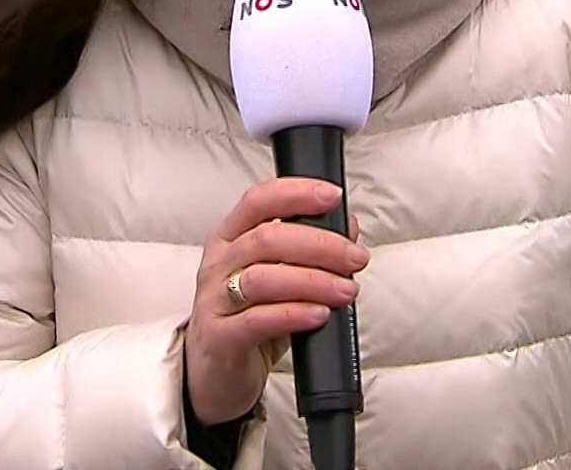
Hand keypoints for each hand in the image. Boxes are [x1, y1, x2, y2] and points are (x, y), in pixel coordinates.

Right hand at [186, 179, 366, 425]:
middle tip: (355, 258)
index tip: (333, 196)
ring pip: (263, 278)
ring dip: (313, 280)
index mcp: (231, 239)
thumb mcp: (280, 279)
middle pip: (267, 239)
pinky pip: (257, 320)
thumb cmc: (250, 320)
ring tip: (345, 290)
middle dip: (320, 245)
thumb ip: (311, 251)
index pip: (259, 201)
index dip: (296, 193)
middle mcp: (219, 264)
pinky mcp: (220, 338)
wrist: (216, 376)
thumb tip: (348, 225)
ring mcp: (215, 301)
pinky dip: (293, 314)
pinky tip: (318, 314)